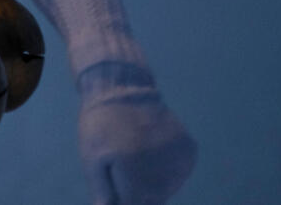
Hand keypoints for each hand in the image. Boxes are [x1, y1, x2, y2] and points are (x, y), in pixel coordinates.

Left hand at [78, 66, 196, 204]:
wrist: (122, 87)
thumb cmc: (100, 124)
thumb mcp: (92, 157)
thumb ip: (102, 191)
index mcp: (134, 171)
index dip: (123, 199)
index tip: (116, 185)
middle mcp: (161, 168)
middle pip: (152, 200)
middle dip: (137, 191)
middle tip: (124, 166)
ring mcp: (179, 158)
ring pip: (167, 188)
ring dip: (153, 182)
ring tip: (136, 154)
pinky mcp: (189, 149)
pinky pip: (179, 172)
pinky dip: (167, 169)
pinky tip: (152, 150)